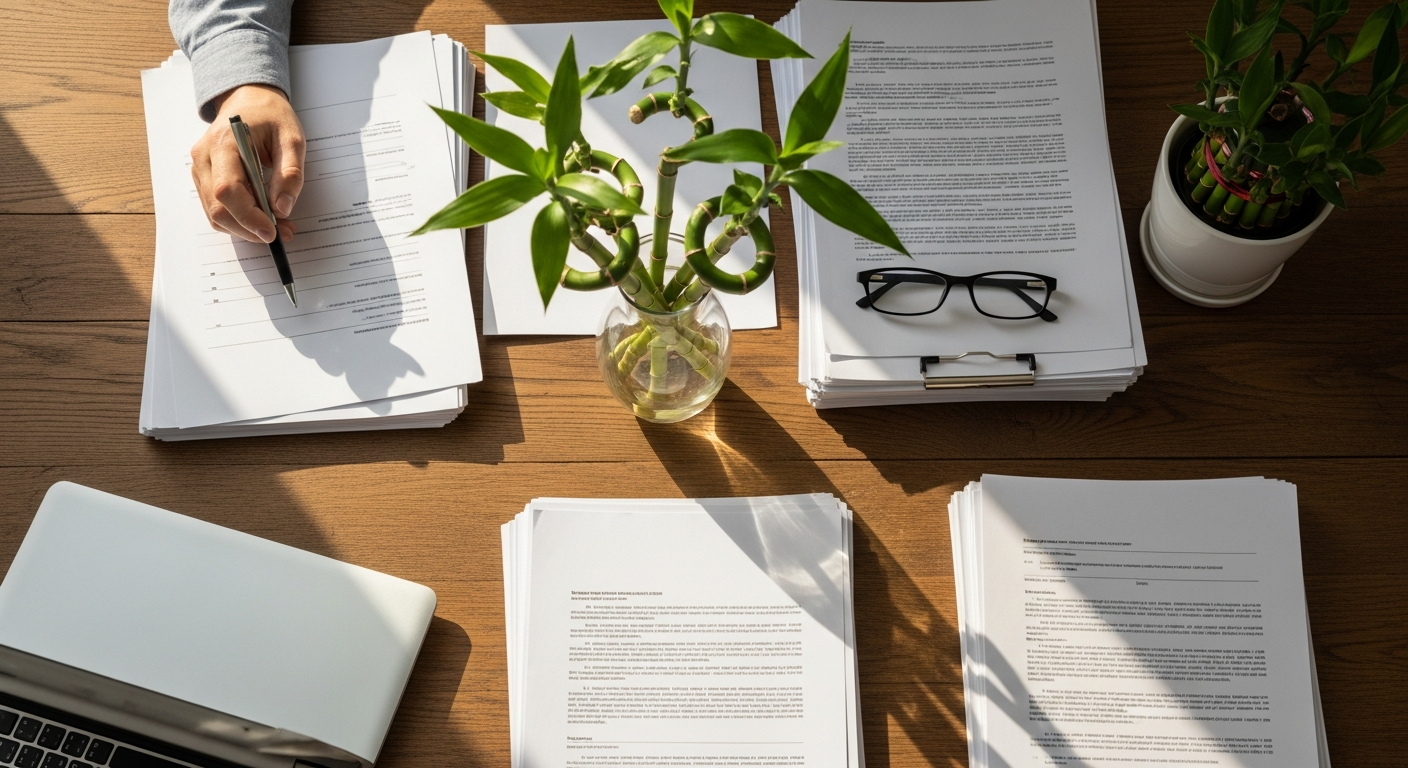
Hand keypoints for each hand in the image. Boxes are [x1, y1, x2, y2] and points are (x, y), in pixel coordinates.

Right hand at [190, 84, 303, 242]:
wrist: (249, 99)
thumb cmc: (270, 115)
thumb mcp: (292, 138)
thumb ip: (290, 173)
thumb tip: (283, 207)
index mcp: (224, 142)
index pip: (227, 190)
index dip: (248, 216)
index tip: (272, 232)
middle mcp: (204, 156)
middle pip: (218, 207)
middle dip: (250, 228)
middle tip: (283, 233)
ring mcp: (200, 167)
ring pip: (215, 212)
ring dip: (245, 227)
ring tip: (278, 226)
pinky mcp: (203, 176)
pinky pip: (216, 207)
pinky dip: (238, 219)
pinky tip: (261, 217)